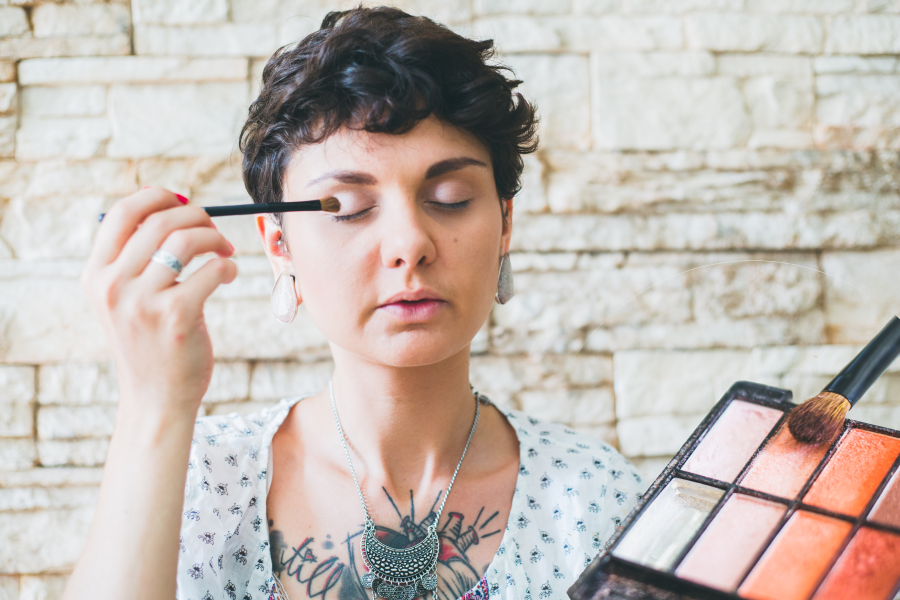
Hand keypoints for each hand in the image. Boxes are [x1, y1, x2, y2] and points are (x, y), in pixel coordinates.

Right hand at [80, 187, 236, 421]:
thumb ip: (135, 258)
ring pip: (186, 239)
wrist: (156, 399)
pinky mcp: (177, 317)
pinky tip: (229, 275)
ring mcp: (143, 302)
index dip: (157, 197)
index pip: (121, 213)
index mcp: (95, 276)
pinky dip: (227, 266)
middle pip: (160, 221)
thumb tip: (167, 203)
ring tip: (224, 252)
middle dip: (197, 217)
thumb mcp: (125, 300)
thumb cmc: (150, 343)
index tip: (183, 202)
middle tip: (214, 231)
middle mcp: (113, 286)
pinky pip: (211, 270)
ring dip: (215, 238)